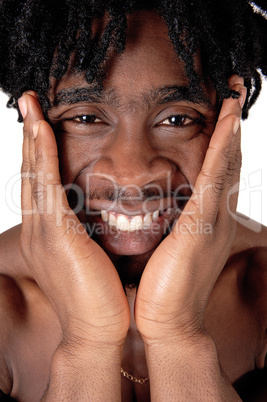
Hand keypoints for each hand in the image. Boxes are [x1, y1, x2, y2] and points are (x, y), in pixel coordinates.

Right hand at [18, 92, 129, 346]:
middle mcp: (40, 227)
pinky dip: (42, 153)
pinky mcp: (56, 233)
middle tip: (29, 104)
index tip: (42, 125)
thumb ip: (90, 233)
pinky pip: (47, 183)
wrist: (98, 330)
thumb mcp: (91, 256)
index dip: (39, 153)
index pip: (42, 184)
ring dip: (32, 136)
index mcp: (50, 233)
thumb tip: (104, 215)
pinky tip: (41, 128)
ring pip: (35, 172)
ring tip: (30, 105)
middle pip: (32, 172)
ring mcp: (44, 229)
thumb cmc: (99, 295)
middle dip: (29, 137)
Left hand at [135, 76, 245, 345]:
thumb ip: (171, 225)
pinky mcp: (202, 224)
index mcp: (206, 219)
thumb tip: (153, 208)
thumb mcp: (170, 247)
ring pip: (225, 163)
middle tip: (233, 94)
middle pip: (227, 162)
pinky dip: (222, 148)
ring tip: (233, 96)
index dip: (221, 142)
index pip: (216, 173)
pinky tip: (226, 122)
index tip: (220, 114)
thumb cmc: (164, 285)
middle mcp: (216, 214)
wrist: (167, 320)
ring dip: (230, 128)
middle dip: (231, 127)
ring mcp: (213, 218)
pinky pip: (214, 177)